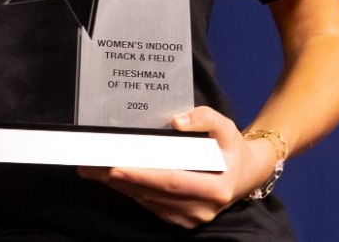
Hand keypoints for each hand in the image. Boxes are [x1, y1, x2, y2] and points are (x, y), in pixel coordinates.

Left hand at [79, 106, 272, 228]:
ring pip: (149, 202)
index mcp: (217, 187)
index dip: (142, 175)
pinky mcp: (183, 221)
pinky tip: (114, 180)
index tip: (116, 166)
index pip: (172, 181)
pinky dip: (132, 192)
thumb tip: (176, 121)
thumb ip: (204, 118)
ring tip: (95, 171)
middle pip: (154, 194)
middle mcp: (204, 208)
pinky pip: (152, 206)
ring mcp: (193, 218)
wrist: (246, 175)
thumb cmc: (231, 147)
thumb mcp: (225, 125)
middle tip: (92, 167)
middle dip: (120, 180)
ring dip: (120, 187)